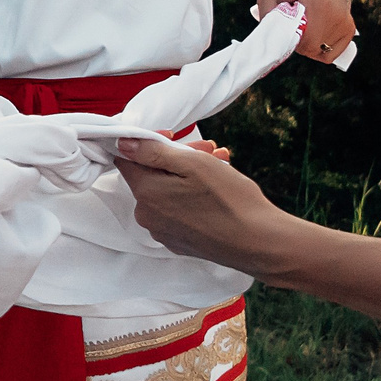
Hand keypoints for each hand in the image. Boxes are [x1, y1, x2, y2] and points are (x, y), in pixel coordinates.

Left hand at [113, 134, 294, 276]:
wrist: (258, 242)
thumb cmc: (228, 200)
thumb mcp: (191, 164)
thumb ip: (152, 152)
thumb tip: (123, 144)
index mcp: (145, 194)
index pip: (128, 160)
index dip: (149, 143)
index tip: (174, 137)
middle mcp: (147, 216)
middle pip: (152, 175)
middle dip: (177, 158)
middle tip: (208, 149)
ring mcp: (163, 232)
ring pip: (168, 192)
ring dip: (190, 174)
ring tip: (220, 163)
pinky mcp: (180, 242)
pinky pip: (178, 211)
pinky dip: (193, 196)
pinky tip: (218, 188)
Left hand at [256, 0, 354, 63]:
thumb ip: (267, 18)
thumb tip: (270, 43)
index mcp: (318, 5)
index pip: (306, 43)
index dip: (291, 40)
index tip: (285, 27)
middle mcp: (337, 15)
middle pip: (313, 49)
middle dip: (299, 42)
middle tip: (293, 23)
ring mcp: (346, 22)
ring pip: (322, 52)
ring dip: (309, 44)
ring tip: (305, 22)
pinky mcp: (349, 28)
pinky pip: (334, 51)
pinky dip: (322, 47)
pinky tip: (315, 32)